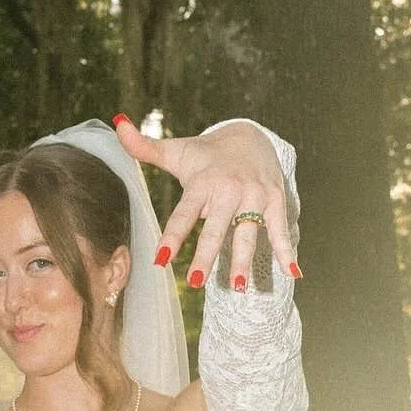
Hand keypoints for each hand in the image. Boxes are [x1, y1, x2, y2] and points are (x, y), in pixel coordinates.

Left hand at [113, 114, 295, 291]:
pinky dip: (285, 250)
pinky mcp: (274, 200)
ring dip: (243, 260)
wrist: (250, 135)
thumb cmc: (206, 155)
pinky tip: (293, 272)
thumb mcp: (176, 151)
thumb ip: (144, 147)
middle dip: (205, 255)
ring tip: (239, 287)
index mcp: (202, 183)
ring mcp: (254, 196)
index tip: (161, 259)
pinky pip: (279, 229)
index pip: (184, 214)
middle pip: (215, 229)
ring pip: (247, 233)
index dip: (173, 236)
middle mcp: (229, 190)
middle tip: (195, 283)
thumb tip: (117, 124)